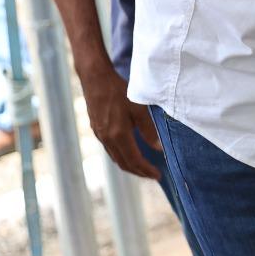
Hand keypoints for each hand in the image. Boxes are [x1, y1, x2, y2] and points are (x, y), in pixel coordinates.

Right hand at [75, 56, 160, 179]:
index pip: (134, 160)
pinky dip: (122, 156)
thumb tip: (158, 148)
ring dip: (130, 165)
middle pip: (123, 163)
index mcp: (118, 135)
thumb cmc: (119, 91)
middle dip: (139, 172)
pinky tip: (129, 152)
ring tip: (143, 167)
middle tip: (153, 175)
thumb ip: (149, 130)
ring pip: (116, 158)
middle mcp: (107, 139)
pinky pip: (111, 150)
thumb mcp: (139, 108)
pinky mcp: (97, 129)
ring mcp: (100, 135)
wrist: (95, 79)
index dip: (146, 170)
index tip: (158, 175)